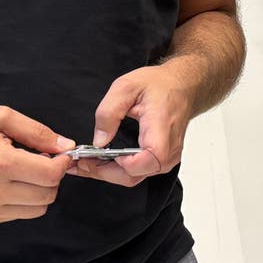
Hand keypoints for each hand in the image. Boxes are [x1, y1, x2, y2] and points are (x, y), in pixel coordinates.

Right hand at [0, 106, 72, 225]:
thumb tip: (66, 146)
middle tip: (40, 161)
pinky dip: (22, 201)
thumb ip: (36, 132)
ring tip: (23, 173)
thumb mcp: (0, 117)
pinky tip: (8, 183)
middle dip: (51, 177)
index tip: (59, 154)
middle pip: (48, 195)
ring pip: (37, 209)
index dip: (62, 163)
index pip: (50, 175)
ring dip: (38, 191)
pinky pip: (18, 215)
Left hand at [79, 66, 195, 185]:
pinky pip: (138, 172)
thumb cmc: (159, 85)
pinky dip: (117, 170)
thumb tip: (99, 141)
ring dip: (108, 174)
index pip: (143, 163)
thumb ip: (109, 113)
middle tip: (79, 163)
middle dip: (103, 173)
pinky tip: (102, 161)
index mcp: (161, 132)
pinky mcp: (162, 159)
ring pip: (134, 177)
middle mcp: (167, 151)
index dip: (118, 165)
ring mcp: (166, 158)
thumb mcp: (126, 87)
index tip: (97, 155)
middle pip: (133, 176)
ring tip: (86, 162)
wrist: (183, 86)